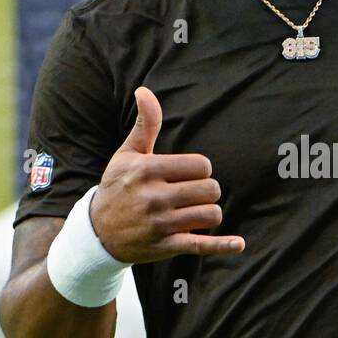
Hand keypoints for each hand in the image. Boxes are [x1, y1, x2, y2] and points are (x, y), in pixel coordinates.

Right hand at [90, 86, 244, 262]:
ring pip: (211, 215)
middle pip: (211, 189)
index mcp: (148, 170)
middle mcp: (154, 197)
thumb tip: (144, 91)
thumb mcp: (127, 154)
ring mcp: (161, 224)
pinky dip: (222, 245)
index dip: (201, 170)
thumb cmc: (118, 187)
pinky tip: (238, 244)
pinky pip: (201, 245)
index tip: (188, 176)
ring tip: (195, 212)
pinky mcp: (166, 246)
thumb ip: (144, 125)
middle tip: (193, 195)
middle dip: (207, 191)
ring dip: (209, 213)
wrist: (98, 231)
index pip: (201, 166)